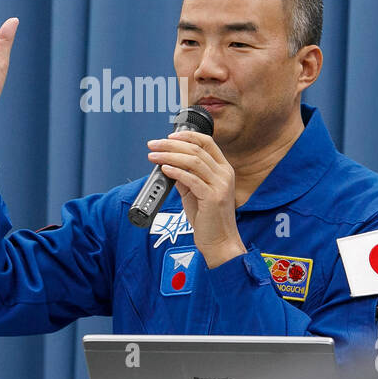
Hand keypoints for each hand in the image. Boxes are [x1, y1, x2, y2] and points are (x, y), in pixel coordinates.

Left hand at [147, 130, 245, 267]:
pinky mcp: (213, 198)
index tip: (168, 137)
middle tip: (153, 145)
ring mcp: (220, 185)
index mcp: (223, 169)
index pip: (207, 142)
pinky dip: (176, 172)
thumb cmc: (209, 219)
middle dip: (170, 145)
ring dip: (169, 156)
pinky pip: (191, 179)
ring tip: (153, 157)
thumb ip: (187, 178)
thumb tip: (169, 165)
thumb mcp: (196, 193)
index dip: (187, 136)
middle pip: (196, 149)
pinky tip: (164, 169)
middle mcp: (224, 174)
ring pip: (193, 161)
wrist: (220, 242)